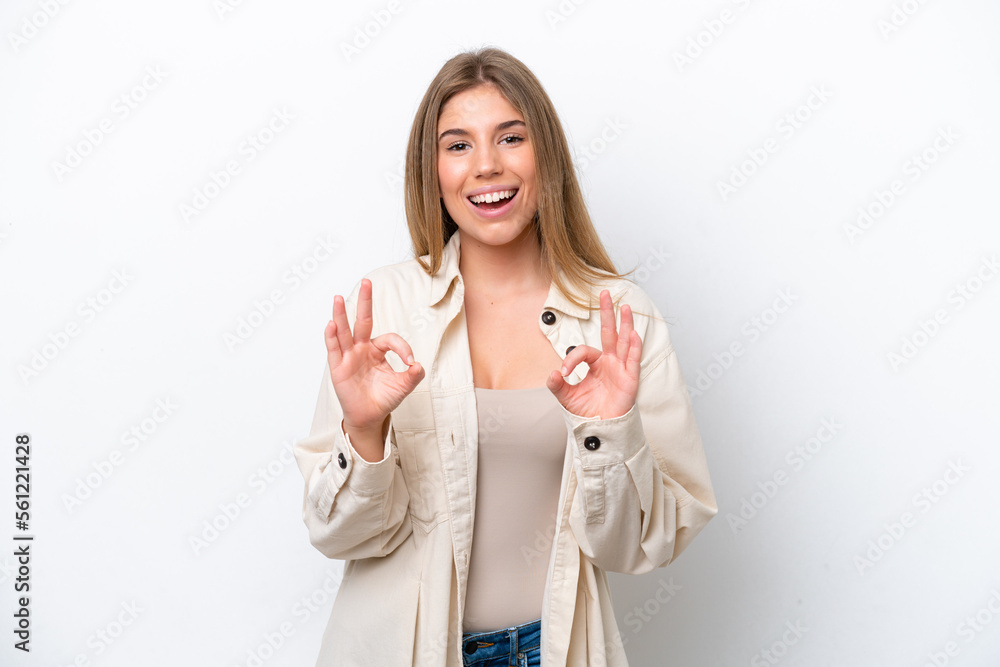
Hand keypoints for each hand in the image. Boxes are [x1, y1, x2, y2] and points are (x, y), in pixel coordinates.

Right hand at [326, 278, 424, 431]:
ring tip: (339, 298)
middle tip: (367, 282)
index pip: (390, 338)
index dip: (402, 347)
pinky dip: (332, 337)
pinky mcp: (338, 368)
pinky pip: (334, 350)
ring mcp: (349, 357)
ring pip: (344, 332)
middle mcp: (362, 348)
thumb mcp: (403, 386)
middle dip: (365, 302)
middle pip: (363, 321)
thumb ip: (413, 375)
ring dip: (341, 315)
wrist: (369, 416)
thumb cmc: (384, 397)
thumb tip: (417, 364)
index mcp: (378, 349)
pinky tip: (331, 324)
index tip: (410, 361)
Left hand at [546, 289, 640, 419]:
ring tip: (625, 306)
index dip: (571, 359)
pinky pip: (632, 360)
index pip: (583, 351)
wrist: (600, 428)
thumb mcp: (567, 397)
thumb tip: (552, 373)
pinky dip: (634, 346)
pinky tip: (633, 333)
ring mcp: (621, 368)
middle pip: (609, 333)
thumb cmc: (588, 411)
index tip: (562, 372)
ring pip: (624, 341)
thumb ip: (557, 385)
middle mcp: (609, 362)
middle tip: (604, 292)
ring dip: (625, 324)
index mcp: (595, 364)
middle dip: (607, 313)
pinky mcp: (630, 379)